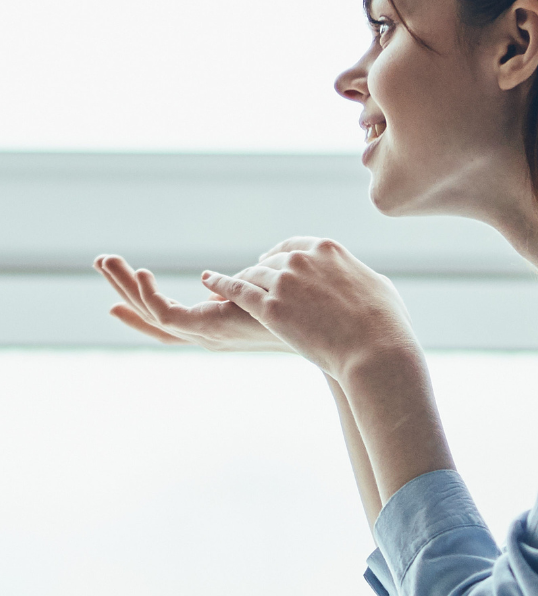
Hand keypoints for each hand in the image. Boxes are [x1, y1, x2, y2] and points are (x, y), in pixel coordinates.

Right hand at [93, 254, 292, 351]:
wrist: (327, 335)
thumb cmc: (307, 317)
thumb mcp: (263, 293)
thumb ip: (241, 287)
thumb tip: (226, 278)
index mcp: (214, 326)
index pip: (167, 316)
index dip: (141, 301)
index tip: (118, 289)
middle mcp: (204, 334)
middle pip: (149, 314)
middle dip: (123, 287)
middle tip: (102, 261)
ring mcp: (203, 335)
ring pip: (149, 312)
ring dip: (125, 286)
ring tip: (106, 261)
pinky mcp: (207, 331)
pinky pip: (165, 315)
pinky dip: (148, 294)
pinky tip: (140, 272)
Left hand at [198, 236, 417, 381]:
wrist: (376, 350)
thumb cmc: (387, 325)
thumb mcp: (380, 288)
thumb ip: (362, 278)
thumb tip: (368, 282)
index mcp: (327, 249)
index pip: (293, 245)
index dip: (278, 253)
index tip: (268, 260)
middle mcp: (301, 260)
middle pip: (270, 261)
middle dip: (259, 272)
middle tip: (249, 282)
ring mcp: (283, 282)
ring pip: (252, 276)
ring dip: (239, 282)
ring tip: (224, 288)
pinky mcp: (270, 307)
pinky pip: (237, 291)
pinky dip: (220, 285)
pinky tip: (208, 283)